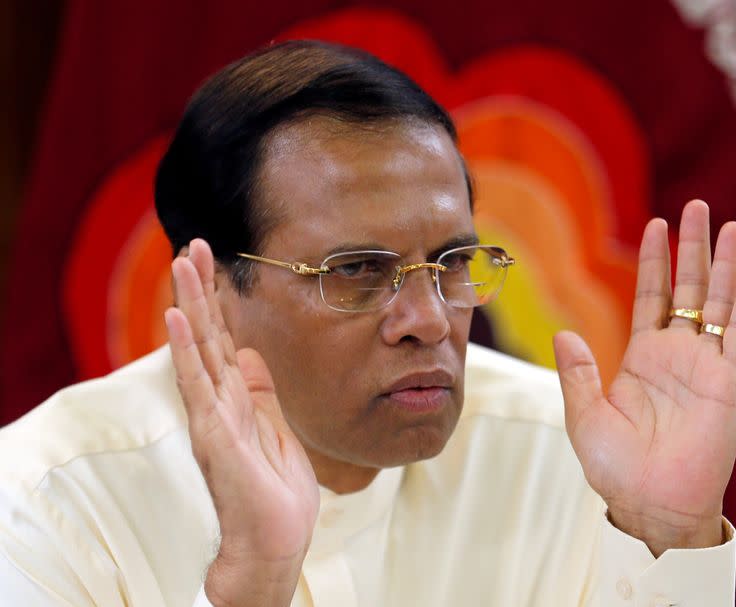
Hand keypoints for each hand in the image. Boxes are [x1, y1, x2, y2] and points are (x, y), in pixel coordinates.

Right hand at [165, 239, 318, 606]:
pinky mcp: (212, 433)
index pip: (223, 338)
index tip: (214, 263)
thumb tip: (249, 354)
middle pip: (208, 334)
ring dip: (190, 304)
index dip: (219, 301)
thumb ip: (258, 390)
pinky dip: (185, 349)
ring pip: (198, 348)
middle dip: (202, 289)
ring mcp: (212, 415)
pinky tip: (177, 318)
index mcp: (235, 397)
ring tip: (182, 261)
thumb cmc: (274, 489)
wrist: (275, 538)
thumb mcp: (273, 426)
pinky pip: (197, 384)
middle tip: (194, 244)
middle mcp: (218, 400)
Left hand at [553, 200, 735, 555]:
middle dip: (693, 249)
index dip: (654, 261)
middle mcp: (677, 355)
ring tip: (727, 225)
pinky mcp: (730, 383)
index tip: (656, 225)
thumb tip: (563, 333)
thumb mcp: (585, 414)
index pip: (651, 295)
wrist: (650, 503)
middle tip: (698, 208)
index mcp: (643, 358)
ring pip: (719, 303)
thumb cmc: (615, 466)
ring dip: (723, 264)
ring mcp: (706, 366)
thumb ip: (578, 372)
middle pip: (689, 289)